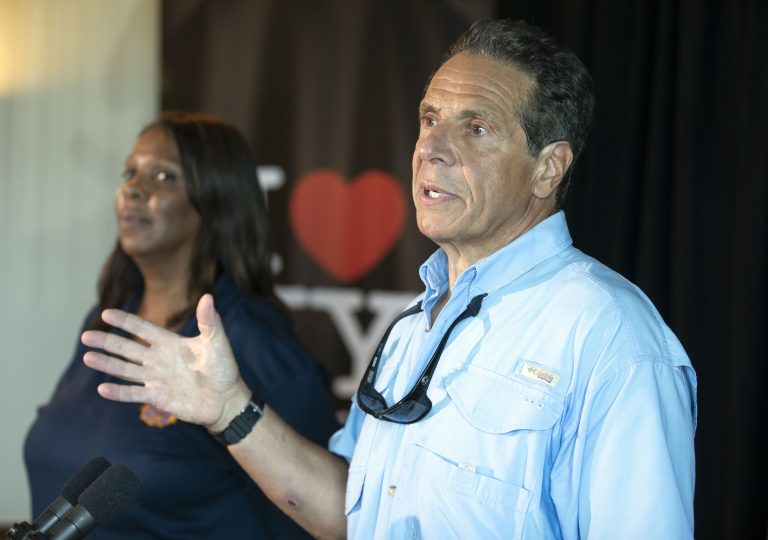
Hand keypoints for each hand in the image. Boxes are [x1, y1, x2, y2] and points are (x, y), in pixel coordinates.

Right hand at [82, 294, 250, 430]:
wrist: (227, 399)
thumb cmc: (224, 369)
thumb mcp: (217, 342)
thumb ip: (209, 321)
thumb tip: (207, 296)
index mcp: (170, 343)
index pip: (143, 329)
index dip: (126, 321)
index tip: (106, 313)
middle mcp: (158, 359)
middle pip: (128, 348)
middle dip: (107, 341)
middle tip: (86, 336)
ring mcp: (157, 378)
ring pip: (126, 369)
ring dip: (107, 364)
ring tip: (87, 356)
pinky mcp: (158, 397)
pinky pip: (134, 394)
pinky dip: (119, 392)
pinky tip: (102, 388)